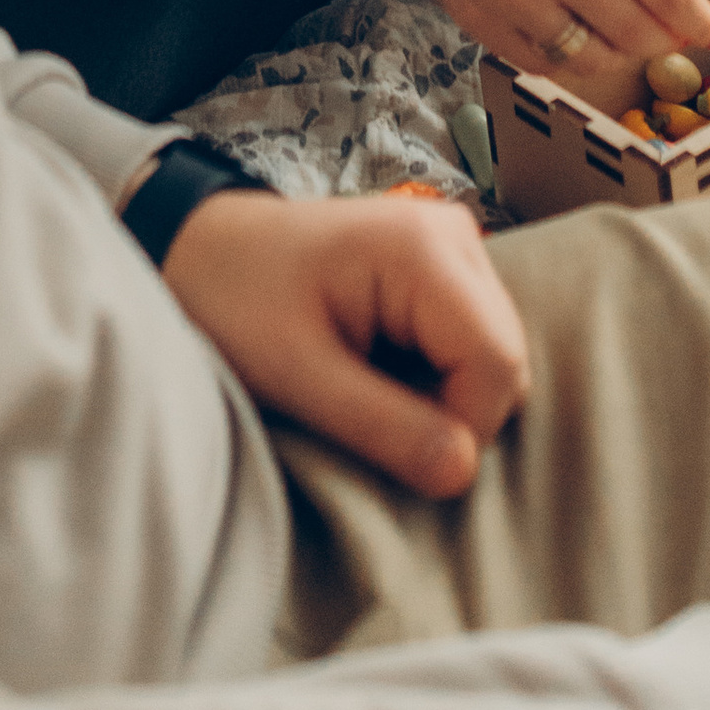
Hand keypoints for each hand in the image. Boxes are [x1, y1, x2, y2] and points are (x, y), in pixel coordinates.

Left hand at [162, 189, 529, 499]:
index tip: (395, 449)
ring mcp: (455, 246)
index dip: (462, 427)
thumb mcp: (299, 375)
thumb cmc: (237, 301)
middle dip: (455, 413)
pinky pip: (474, 343)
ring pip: (496, 356)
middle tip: (373, 419)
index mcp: (425, 249)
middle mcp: (456, 235)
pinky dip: (440, 377)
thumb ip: (385, 426)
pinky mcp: (446, 268)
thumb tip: (463, 474)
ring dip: (447, 397)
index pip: (497, 363)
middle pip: (506, 358)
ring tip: (371, 393)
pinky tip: (384, 375)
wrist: (204, 249)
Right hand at [321, 0, 709, 80]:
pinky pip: (536, 60)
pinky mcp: (475, 16)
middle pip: (631, 30)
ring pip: (586, 56)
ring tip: (621, 44)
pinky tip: (572, 44)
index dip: (694, 17)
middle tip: (671, 45)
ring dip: (614, 56)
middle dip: (662, 43)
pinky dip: (563, 59)